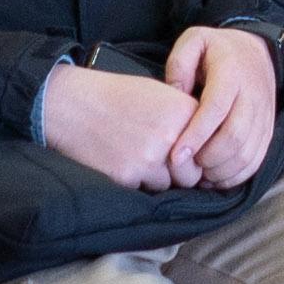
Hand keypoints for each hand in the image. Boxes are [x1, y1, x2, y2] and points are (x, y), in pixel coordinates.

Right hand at [36, 59, 208, 186]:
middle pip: (193, 174)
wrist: (73, 104)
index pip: (210, 148)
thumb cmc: (116, 95)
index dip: (200, 156)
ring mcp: (149, 159)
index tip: (192, 158)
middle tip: (164, 162)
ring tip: (139, 157)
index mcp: (184, 111)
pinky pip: (145, 191)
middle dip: (182, 173)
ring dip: (158, 178)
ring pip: (169, 185)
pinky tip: (124, 161)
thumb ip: (185, 117)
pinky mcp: (128, 176)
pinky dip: (138, 182)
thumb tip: (205, 145)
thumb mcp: (160, 93)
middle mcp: (171, 136)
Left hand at [160, 24, 282, 185]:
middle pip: (235, 136)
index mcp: (231, 72)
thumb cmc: (218, 50)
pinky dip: (237, 175)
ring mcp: (264, 115)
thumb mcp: (194, 41)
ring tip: (199, 173)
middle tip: (187, 166)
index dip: (196, 135)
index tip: (176, 156)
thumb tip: (174, 97)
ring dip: (221, 170)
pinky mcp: (268, 129)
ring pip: (247, 152)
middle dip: (208, 158)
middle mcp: (252, 95)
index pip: (216, 109)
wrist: (258, 50)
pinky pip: (257, 159)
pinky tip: (216, 177)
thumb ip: (179, 64)